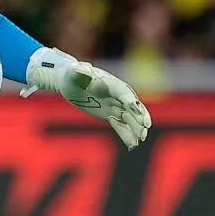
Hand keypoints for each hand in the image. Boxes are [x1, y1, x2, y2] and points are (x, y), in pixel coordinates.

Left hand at [21, 48, 150, 149]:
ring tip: (140, 140)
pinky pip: (121, 126)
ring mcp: (115, 105)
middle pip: (132, 106)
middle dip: (139, 116)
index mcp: (110, 82)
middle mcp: (116, 94)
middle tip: (145, 128)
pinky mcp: (111, 115)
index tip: (136, 109)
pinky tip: (132, 146)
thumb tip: (84, 69)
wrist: (69, 83)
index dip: (129, 100)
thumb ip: (81, 71)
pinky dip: (127, 135)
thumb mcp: (74, 72)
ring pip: (130, 118)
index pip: (122, 92)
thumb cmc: (72, 74)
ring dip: (136, 128)